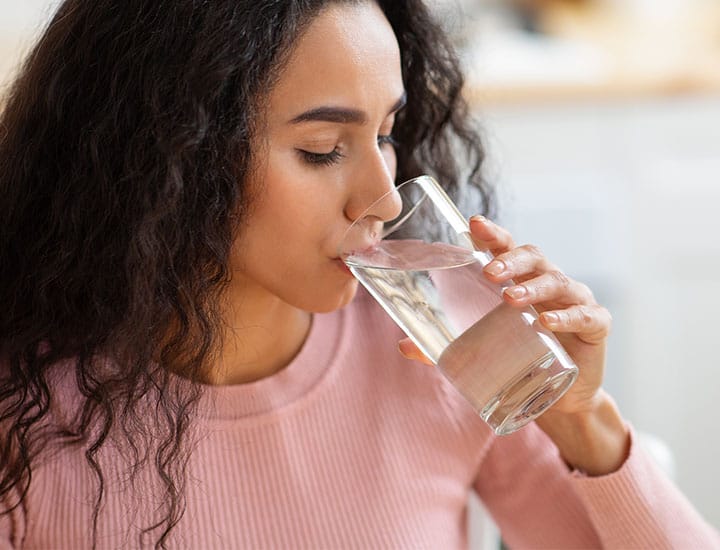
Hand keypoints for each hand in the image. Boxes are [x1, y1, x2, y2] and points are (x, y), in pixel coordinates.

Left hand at [398, 215, 611, 415]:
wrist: (561, 398)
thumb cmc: (520, 360)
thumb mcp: (481, 351)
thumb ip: (443, 348)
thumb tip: (402, 345)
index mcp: (520, 280)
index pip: (506, 248)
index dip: (493, 234)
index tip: (474, 224)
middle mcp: (548, 284)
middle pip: (534, 257)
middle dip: (511, 260)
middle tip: (489, 272)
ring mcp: (574, 301)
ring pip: (557, 281)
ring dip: (534, 287)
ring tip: (511, 299)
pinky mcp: (596, 325)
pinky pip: (585, 315)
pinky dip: (568, 317)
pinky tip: (548, 324)